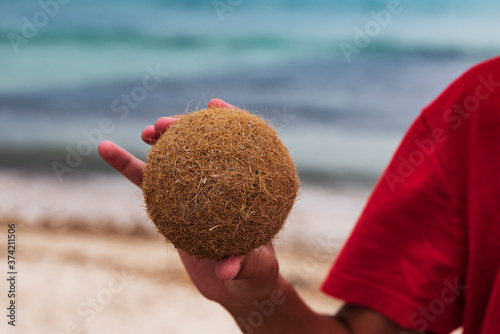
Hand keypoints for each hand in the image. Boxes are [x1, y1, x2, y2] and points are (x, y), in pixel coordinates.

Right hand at [98, 98, 280, 307]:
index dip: (229, 119)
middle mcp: (220, 182)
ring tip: (146, 131)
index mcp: (247, 186)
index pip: (240, 144)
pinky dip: (126, 164)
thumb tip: (225, 269)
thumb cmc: (254, 273)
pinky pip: (146, 181)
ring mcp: (194, 190)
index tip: (214, 104)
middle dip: (184, 127)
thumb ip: (241, 264)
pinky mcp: (171, 204)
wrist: (237, 286)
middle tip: (165, 126)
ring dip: (158, 139)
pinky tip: (105, 146)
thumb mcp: (254, 268)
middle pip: (202, 144)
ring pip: (172, 157)